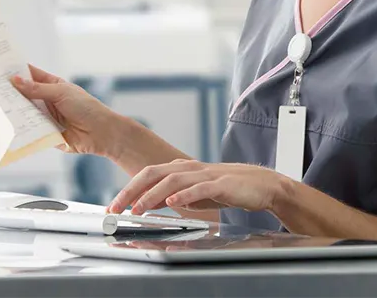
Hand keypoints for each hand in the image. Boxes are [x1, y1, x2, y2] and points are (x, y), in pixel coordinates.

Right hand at [10, 65, 123, 157]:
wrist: (100, 133)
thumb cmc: (86, 107)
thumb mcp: (61, 93)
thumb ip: (37, 89)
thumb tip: (15, 81)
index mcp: (52, 86)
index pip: (30, 76)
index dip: (16, 71)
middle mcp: (46, 100)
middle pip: (24, 95)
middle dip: (10, 92)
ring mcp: (44, 117)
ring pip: (24, 112)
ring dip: (12, 110)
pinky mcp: (44, 133)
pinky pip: (29, 130)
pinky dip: (19, 128)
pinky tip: (6, 126)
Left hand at [107, 160, 287, 215]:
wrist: (262, 185)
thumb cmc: (228, 189)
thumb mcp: (195, 194)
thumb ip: (175, 196)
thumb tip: (153, 203)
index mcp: (182, 169)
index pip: (149, 175)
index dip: (129, 189)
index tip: (114, 205)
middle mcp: (190, 168)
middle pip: (154, 173)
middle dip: (132, 190)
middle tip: (117, 207)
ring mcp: (205, 174)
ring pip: (172, 180)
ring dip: (152, 195)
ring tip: (138, 208)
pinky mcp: (221, 184)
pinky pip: (199, 188)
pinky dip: (184, 194)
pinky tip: (172, 202)